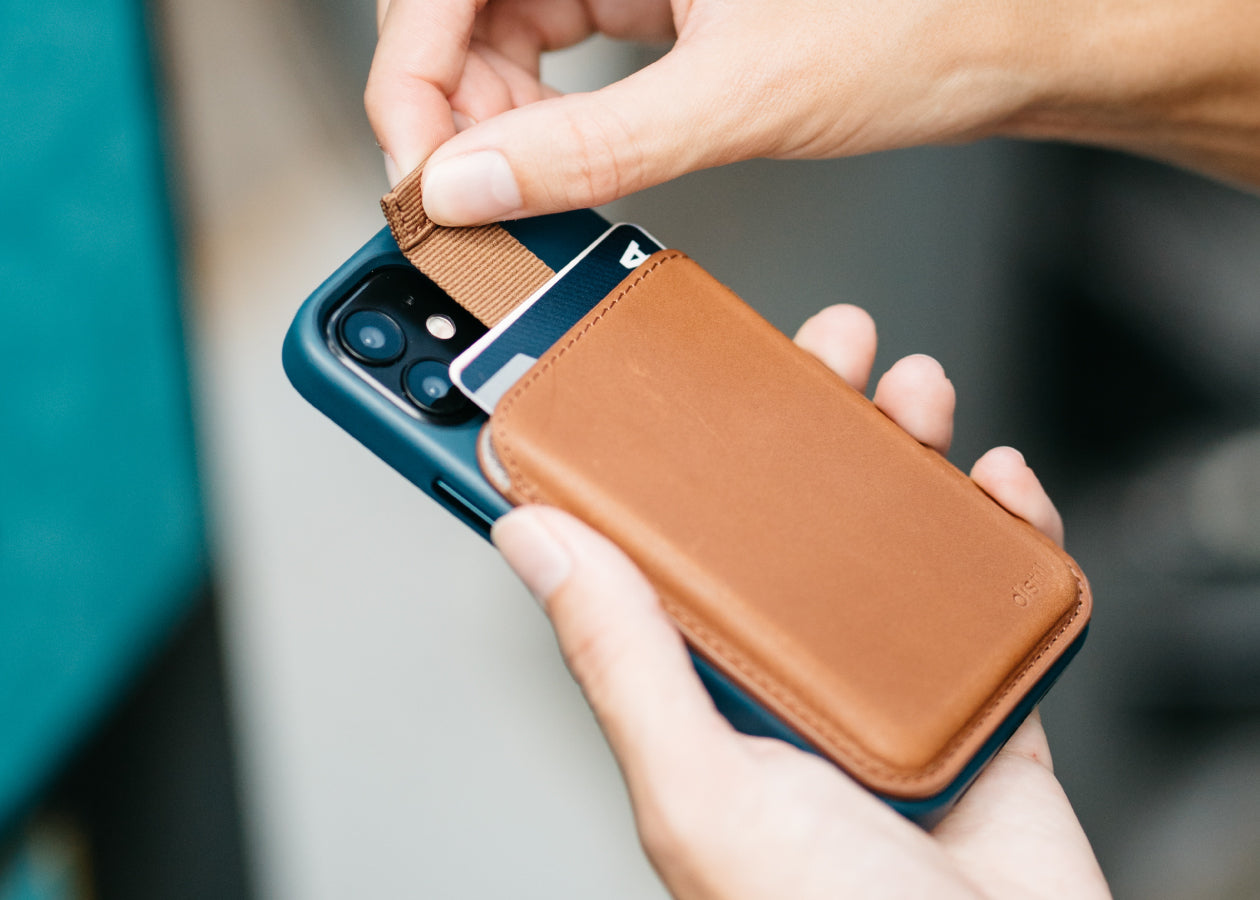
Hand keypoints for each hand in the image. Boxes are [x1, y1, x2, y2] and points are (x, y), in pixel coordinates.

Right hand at [367, 0, 1259, 225]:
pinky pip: (557, 44)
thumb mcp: (742, 100)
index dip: (412, 75)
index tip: (417, 167)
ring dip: (492, 114)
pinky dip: (542, 110)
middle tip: (462, 191)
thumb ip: (595, 147)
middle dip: (449, 101)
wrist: (1006, 38)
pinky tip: (554, 157)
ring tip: (517, 185)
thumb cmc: (917, 26)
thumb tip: (476, 182)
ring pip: (503, 28)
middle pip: (464, 3)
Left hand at [492, 304, 1109, 898]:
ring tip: (908, 390)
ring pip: (890, 535)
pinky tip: (996, 485)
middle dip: (808, 423)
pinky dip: (1002, 528)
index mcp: (706, 690)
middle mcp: (791, 675)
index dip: (667, 461)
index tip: (668, 379)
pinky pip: (992, 588)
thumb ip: (621, 659)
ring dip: (902, 449)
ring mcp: (886, 679)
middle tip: (818, 351)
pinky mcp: (978, 695)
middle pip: (790, 520)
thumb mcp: (701, 784)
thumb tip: (532, 539)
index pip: (672, 552)